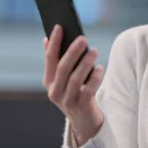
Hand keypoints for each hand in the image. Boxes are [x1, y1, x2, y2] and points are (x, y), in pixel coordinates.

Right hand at [42, 25, 104, 145]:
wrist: (83, 120)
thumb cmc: (74, 92)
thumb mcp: (62, 78)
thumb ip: (56, 60)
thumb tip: (47, 39)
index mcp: (49, 81)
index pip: (49, 58)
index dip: (54, 42)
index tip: (59, 26)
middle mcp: (55, 91)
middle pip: (62, 68)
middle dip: (72, 52)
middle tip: (83, 38)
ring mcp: (67, 100)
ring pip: (75, 79)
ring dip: (85, 63)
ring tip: (94, 51)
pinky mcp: (81, 107)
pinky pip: (88, 91)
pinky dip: (94, 78)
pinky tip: (100, 68)